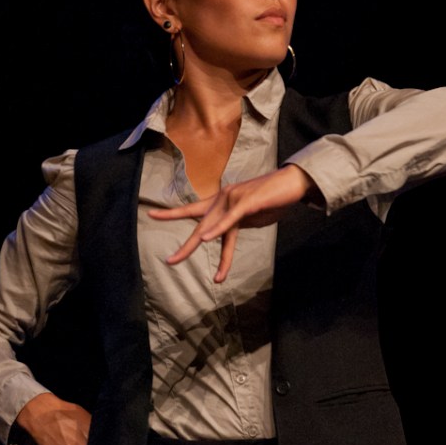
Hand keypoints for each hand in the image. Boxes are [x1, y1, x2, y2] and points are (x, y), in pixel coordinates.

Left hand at [148, 164, 320, 282]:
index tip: (152, 215)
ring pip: (212, 227)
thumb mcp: (251, 215)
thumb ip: (237, 223)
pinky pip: (230, 220)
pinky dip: (217, 229)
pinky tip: (205, 239)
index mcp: (223, 201)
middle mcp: (224, 199)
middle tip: (169, 261)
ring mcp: (235, 200)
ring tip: (180, 260)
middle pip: (200, 225)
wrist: (293, 183)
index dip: (173, 213)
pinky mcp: (248, 203)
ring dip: (195, 245)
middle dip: (185, 246)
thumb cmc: (273, 198)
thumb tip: (229, 233)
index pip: (194, 209)